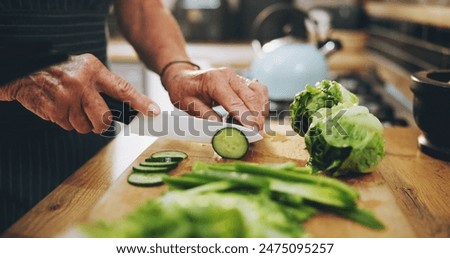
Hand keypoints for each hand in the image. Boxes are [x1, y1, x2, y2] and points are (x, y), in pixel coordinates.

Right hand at [0, 54, 159, 133]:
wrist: (26, 70)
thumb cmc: (62, 71)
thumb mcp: (86, 69)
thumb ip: (105, 86)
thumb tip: (128, 108)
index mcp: (95, 70)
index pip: (123, 89)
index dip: (140, 102)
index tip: (154, 112)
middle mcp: (82, 83)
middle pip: (104, 119)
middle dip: (100, 123)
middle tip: (92, 115)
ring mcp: (67, 97)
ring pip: (86, 127)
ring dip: (81, 123)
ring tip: (71, 106)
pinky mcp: (54, 109)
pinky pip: (69, 127)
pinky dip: (66, 121)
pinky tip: (60, 107)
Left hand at [162, 66, 268, 130]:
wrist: (184, 77)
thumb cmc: (184, 90)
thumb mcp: (188, 104)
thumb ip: (204, 114)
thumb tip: (219, 126)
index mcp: (214, 80)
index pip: (234, 102)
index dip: (245, 117)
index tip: (252, 130)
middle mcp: (228, 75)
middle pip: (250, 97)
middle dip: (257, 117)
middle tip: (259, 133)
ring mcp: (236, 76)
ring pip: (258, 92)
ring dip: (261, 110)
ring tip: (258, 126)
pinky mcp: (241, 80)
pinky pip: (258, 90)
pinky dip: (261, 103)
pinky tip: (257, 114)